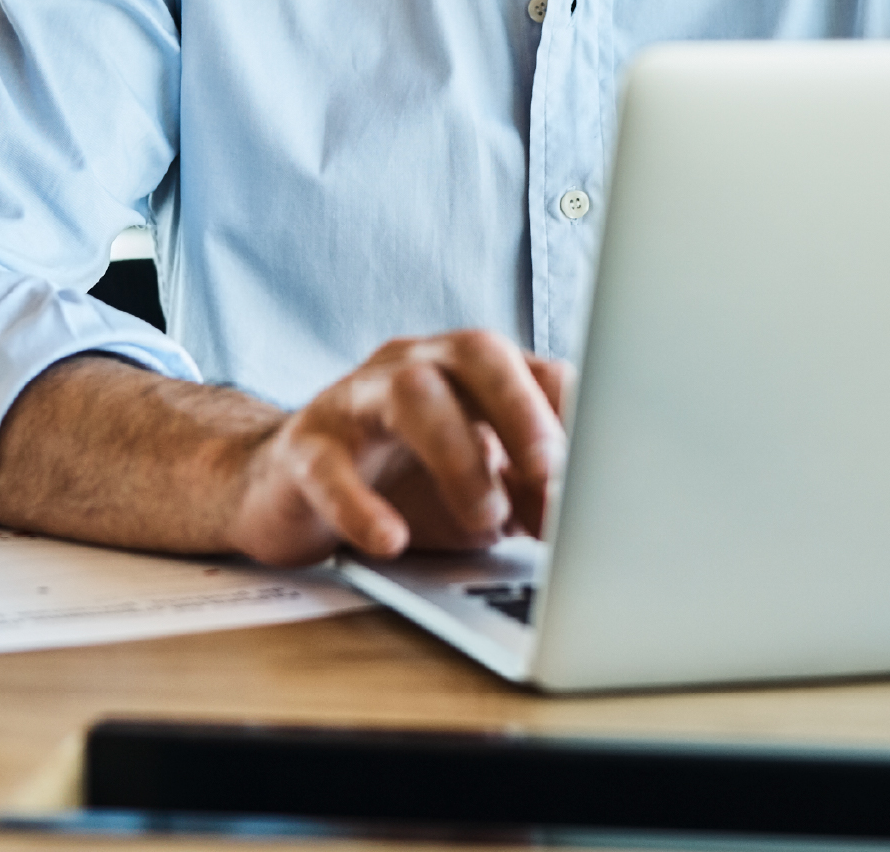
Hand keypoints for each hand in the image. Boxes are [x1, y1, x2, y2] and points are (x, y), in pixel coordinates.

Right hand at [222, 330, 570, 566]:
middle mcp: (417, 366)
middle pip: (477, 351)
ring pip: (410, 392)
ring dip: (458, 456)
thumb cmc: (400, 484)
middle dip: (522, 407)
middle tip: (549, 471)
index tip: (601, 470)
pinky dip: (362, 505)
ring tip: (484, 519)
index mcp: (470, 373)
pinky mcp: (305, 449)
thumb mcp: (481, 490)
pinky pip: (330, 466)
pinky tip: (389, 539)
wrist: (288, 494)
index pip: (537, 368)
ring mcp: (357, 401)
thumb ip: (532, 496)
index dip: (573, 417)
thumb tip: (587, 523)